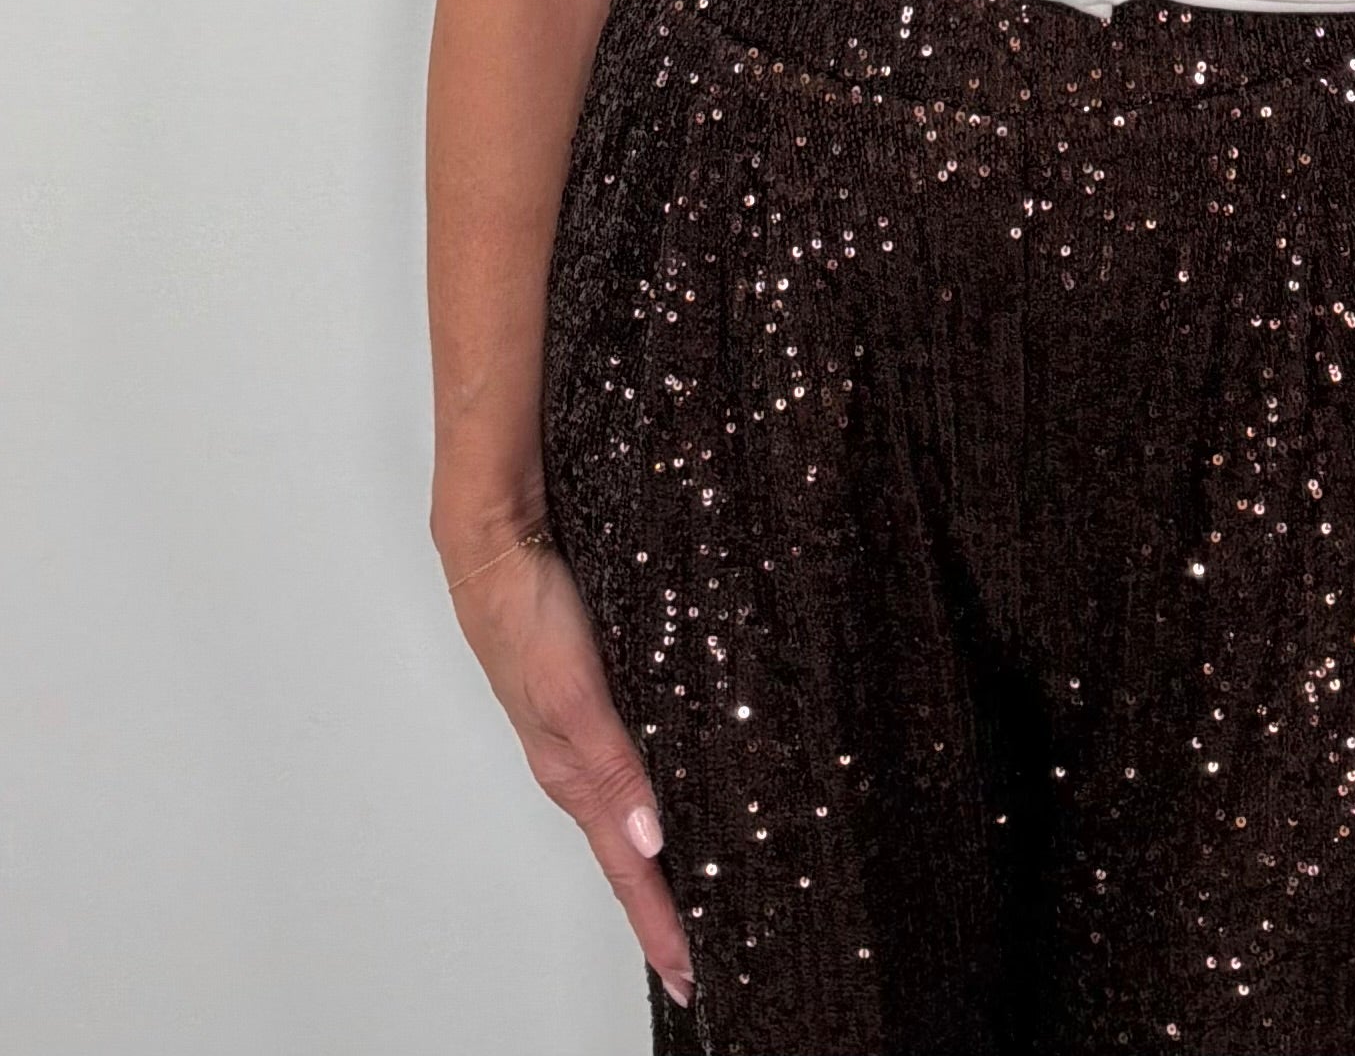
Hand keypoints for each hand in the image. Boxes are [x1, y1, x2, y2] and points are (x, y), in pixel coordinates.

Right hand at [445, 526, 695, 1013]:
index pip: (624, 868)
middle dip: (657, 909)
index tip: (688, 977)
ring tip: (687, 896)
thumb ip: (613, 764)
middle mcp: (576, 762)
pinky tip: (671, 797)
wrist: (494, 543)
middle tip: (694, 956)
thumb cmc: (526, 612)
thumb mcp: (575, 692)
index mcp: (570, 773)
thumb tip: (649, 839)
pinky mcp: (589, 697)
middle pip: (624, 855)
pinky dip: (648, 799)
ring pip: (624, 814)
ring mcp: (579, 731)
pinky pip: (624, 767)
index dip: (656, 925)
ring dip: (652, 860)